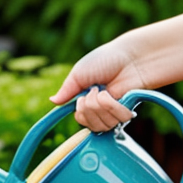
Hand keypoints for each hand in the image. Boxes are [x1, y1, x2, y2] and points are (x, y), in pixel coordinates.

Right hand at [50, 5, 182, 131]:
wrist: (130, 57)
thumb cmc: (106, 60)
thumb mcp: (79, 73)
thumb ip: (66, 90)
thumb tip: (52, 102)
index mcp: (89, 98)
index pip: (80, 118)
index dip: (80, 113)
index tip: (80, 100)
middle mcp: (101, 108)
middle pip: (88, 124)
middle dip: (89, 107)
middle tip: (95, 91)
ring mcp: (115, 112)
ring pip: (101, 125)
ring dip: (100, 106)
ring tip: (105, 92)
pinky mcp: (126, 113)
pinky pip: (115, 122)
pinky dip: (111, 107)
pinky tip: (114, 96)